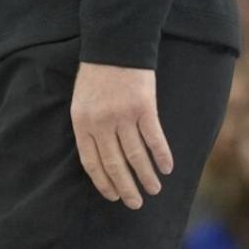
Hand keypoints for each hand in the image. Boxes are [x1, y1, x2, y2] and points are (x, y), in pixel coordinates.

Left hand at [71, 62, 172, 208]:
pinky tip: (167, 168)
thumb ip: (88, 127)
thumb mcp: (81, 100)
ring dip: (146, 176)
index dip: (103, 182)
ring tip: (153, 190)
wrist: (114, 44)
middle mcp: (101, 123)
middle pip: (114, 164)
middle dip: (126, 188)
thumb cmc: (97, 74)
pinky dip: (161, 155)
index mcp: (81, 122)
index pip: (91, 162)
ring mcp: (123, 116)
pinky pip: (154, 139)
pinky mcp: (144, 107)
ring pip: (136, 156)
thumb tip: (101, 159)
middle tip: (135, 203)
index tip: (113, 196)